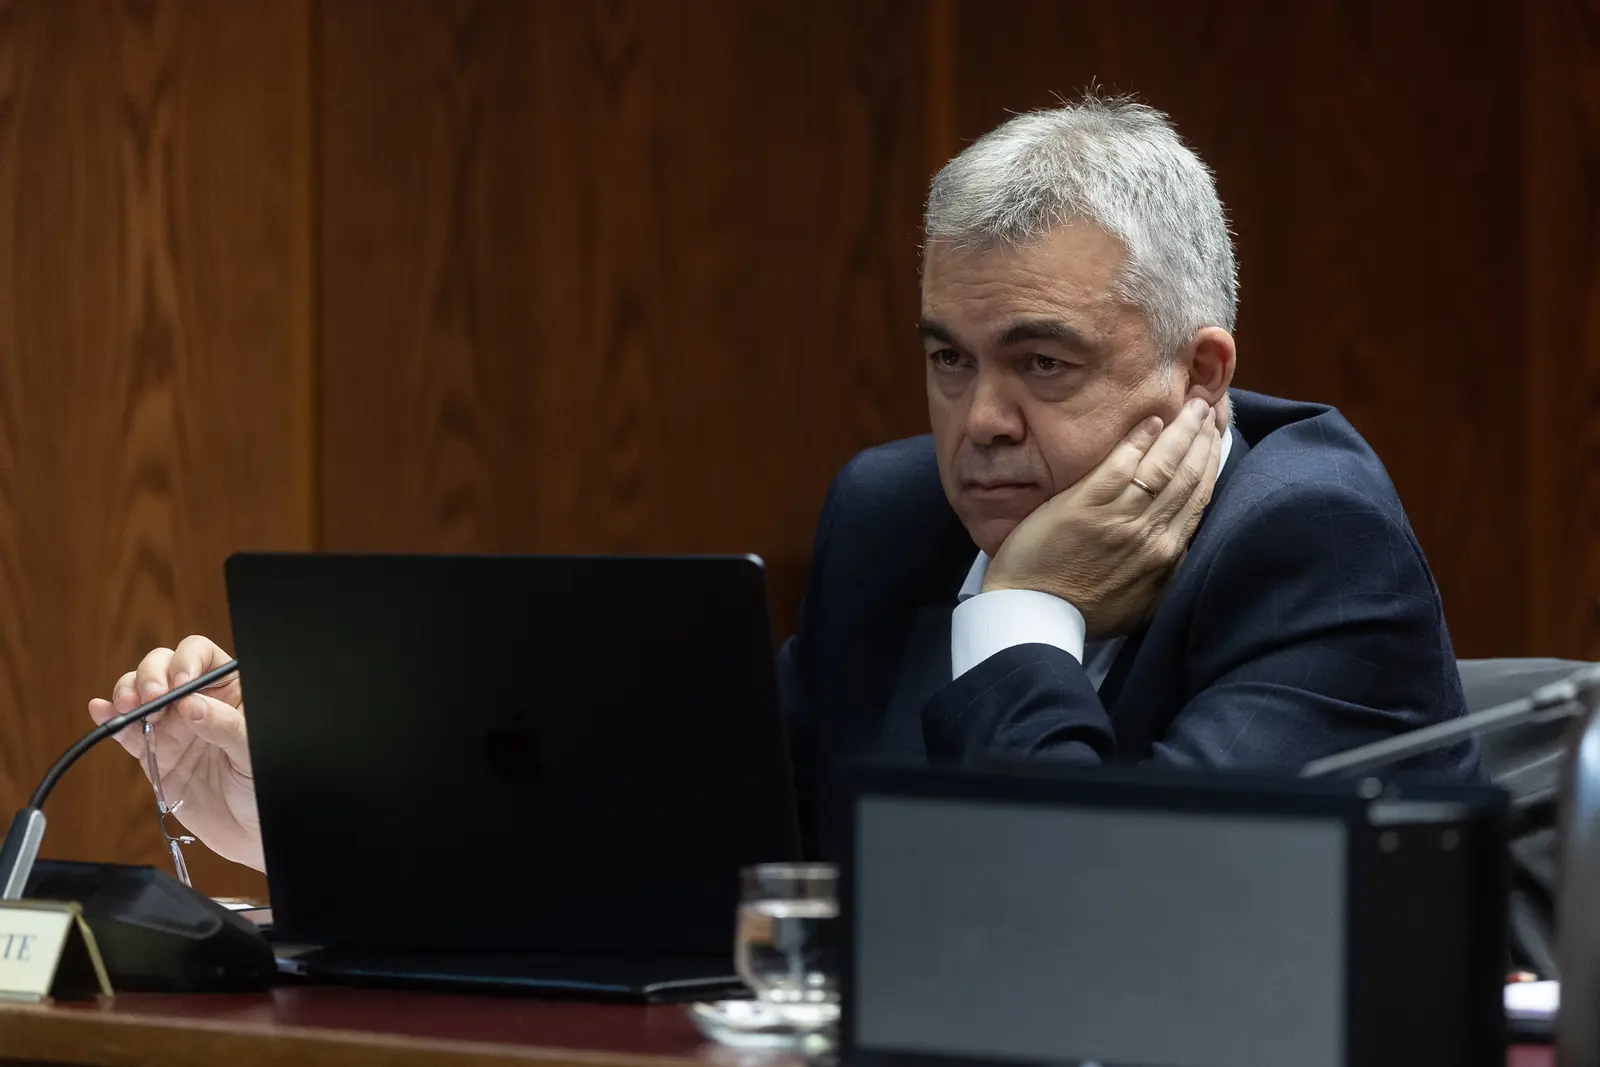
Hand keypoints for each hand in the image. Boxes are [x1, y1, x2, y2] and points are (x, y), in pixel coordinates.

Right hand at [88, 635, 264, 871]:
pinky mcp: (154, 754)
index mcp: (229, 691)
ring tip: (128, 708)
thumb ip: (225, 726)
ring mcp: (173, 727)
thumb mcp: (252, 752)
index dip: (186, 660)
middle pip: (163, 668)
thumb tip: (191, 704)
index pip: (201, 656)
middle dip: (150, 675)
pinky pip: (128, 733)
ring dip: (127, 694)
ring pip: (140, 695)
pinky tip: (101, 711)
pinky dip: (110, 720)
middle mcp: (197, 702)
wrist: (249, 831)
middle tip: (151, 698)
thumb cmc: (263, 785)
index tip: (180, 682)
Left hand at [982, 397, 1223, 637]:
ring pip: (1162, 468)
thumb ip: (1164, 570)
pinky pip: (1119, 468)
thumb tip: (1181, 544)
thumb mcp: (1141, 600)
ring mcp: (1119, 520)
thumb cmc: (1083, 612)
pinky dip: (1138, 443)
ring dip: (1181, 432)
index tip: (1218, 434)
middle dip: (1204, 437)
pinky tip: (1150, 421)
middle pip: (1188, 476)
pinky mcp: (1084, 508)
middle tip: (1212, 405)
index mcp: (1167, 555)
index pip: (1199, 497)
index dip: (1212, 461)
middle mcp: (1151, 535)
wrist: (1036, 617)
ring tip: (1192, 404)